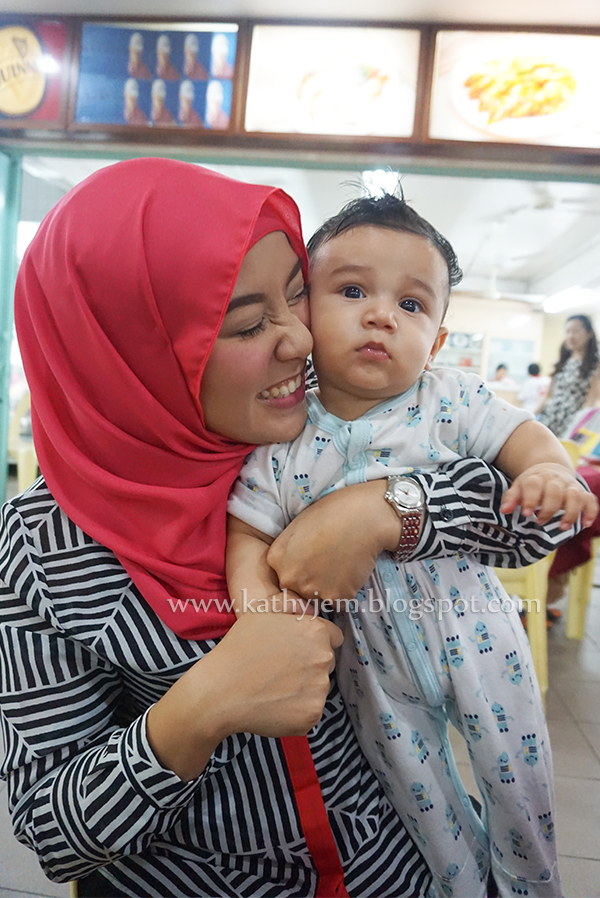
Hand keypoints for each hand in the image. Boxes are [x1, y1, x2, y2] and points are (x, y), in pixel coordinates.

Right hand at [147, 611, 342, 780]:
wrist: (220, 691)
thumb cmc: (238, 648)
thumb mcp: (261, 612)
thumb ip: (291, 606)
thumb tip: (308, 609)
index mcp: (316, 631)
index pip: (334, 637)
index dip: (316, 642)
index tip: (298, 650)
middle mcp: (323, 658)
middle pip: (326, 662)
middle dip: (309, 664)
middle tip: (281, 669)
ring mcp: (320, 688)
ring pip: (318, 687)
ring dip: (303, 688)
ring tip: (274, 688)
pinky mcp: (312, 715)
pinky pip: (310, 710)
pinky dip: (296, 710)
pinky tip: (274, 705)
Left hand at [267, 480, 400, 601]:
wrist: (363, 517)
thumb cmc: (332, 512)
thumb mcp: (297, 527)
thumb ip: (290, 552)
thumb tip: (294, 565)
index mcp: (276, 559)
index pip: (284, 576)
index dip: (300, 570)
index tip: (313, 561)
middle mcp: (289, 578)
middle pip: (298, 591)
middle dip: (312, 583)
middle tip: (329, 564)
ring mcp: (312, 590)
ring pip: (319, 599)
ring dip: (329, 589)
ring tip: (341, 565)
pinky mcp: (336, 597)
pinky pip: (340, 601)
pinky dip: (346, 590)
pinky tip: (351, 570)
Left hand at [500, 462, 597, 528]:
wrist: (550, 469)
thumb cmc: (532, 484)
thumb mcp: (518, 487)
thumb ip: (511, 498)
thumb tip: (504, 511)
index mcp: (537, 478)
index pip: (534, 485)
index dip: (530, 499)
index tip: (526, 514)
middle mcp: (555, 480)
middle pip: (555, 491)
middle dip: (548, 509)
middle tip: (539, 522)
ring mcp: (570, 486)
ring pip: (575, 496)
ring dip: (571, 512)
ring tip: (562, 527)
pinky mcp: (582, 493)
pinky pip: (591, 500)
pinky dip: (590, 511)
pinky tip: (586, 524)